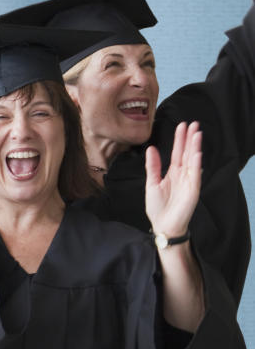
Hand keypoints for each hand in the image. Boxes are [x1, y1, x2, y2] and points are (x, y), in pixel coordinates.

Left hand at [146, 121, 201, 240]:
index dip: (179, 139)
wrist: (163, 225)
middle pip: (187, 153)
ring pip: (193, 160)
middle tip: (193, 123)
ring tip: (197, 133)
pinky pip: (195, 175)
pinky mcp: (192, 190)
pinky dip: (196, 164)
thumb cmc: (158, 207)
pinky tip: (197, 153)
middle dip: (189, 139)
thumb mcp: (151, 183)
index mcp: (172, 173)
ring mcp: (189, 181)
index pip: (177, 152)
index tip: (182, 126)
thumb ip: (153, 166)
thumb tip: (151, 148)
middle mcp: (182, 175)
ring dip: (195, 147)